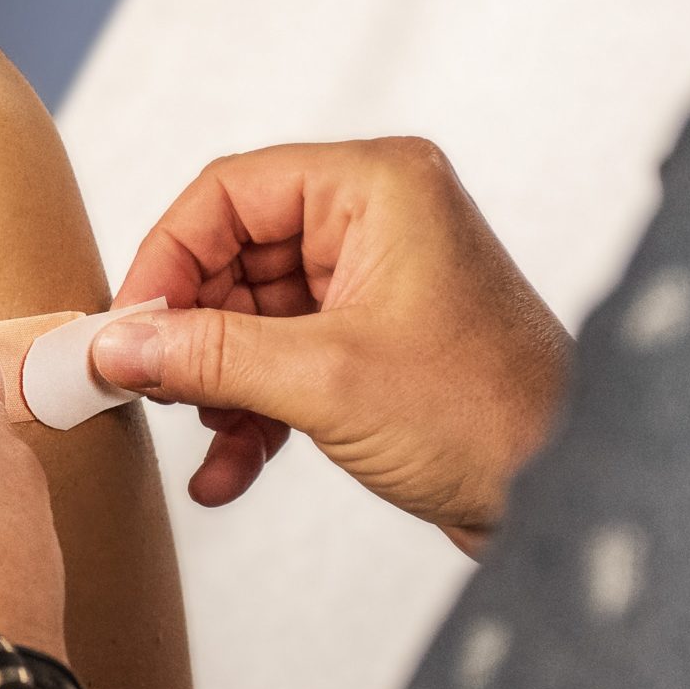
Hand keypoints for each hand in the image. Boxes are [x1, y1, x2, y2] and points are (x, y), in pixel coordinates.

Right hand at [93, 139, 570, 552]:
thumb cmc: (489, 420)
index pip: (231, 193)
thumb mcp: (325, 381)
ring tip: (201, 437)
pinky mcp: (377, 346)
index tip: (125, 326)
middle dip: (191, 332)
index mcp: (377, 186)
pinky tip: (227, 473)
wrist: (574, 501)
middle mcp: (378, 221)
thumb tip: (115, 343)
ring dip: (218, 383)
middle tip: (147, 387)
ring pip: (255, 317)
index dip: (167, 257)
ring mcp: (378, 284)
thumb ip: (208, 355)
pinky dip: (253, 412)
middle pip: (236, 255)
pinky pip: (286, 361)